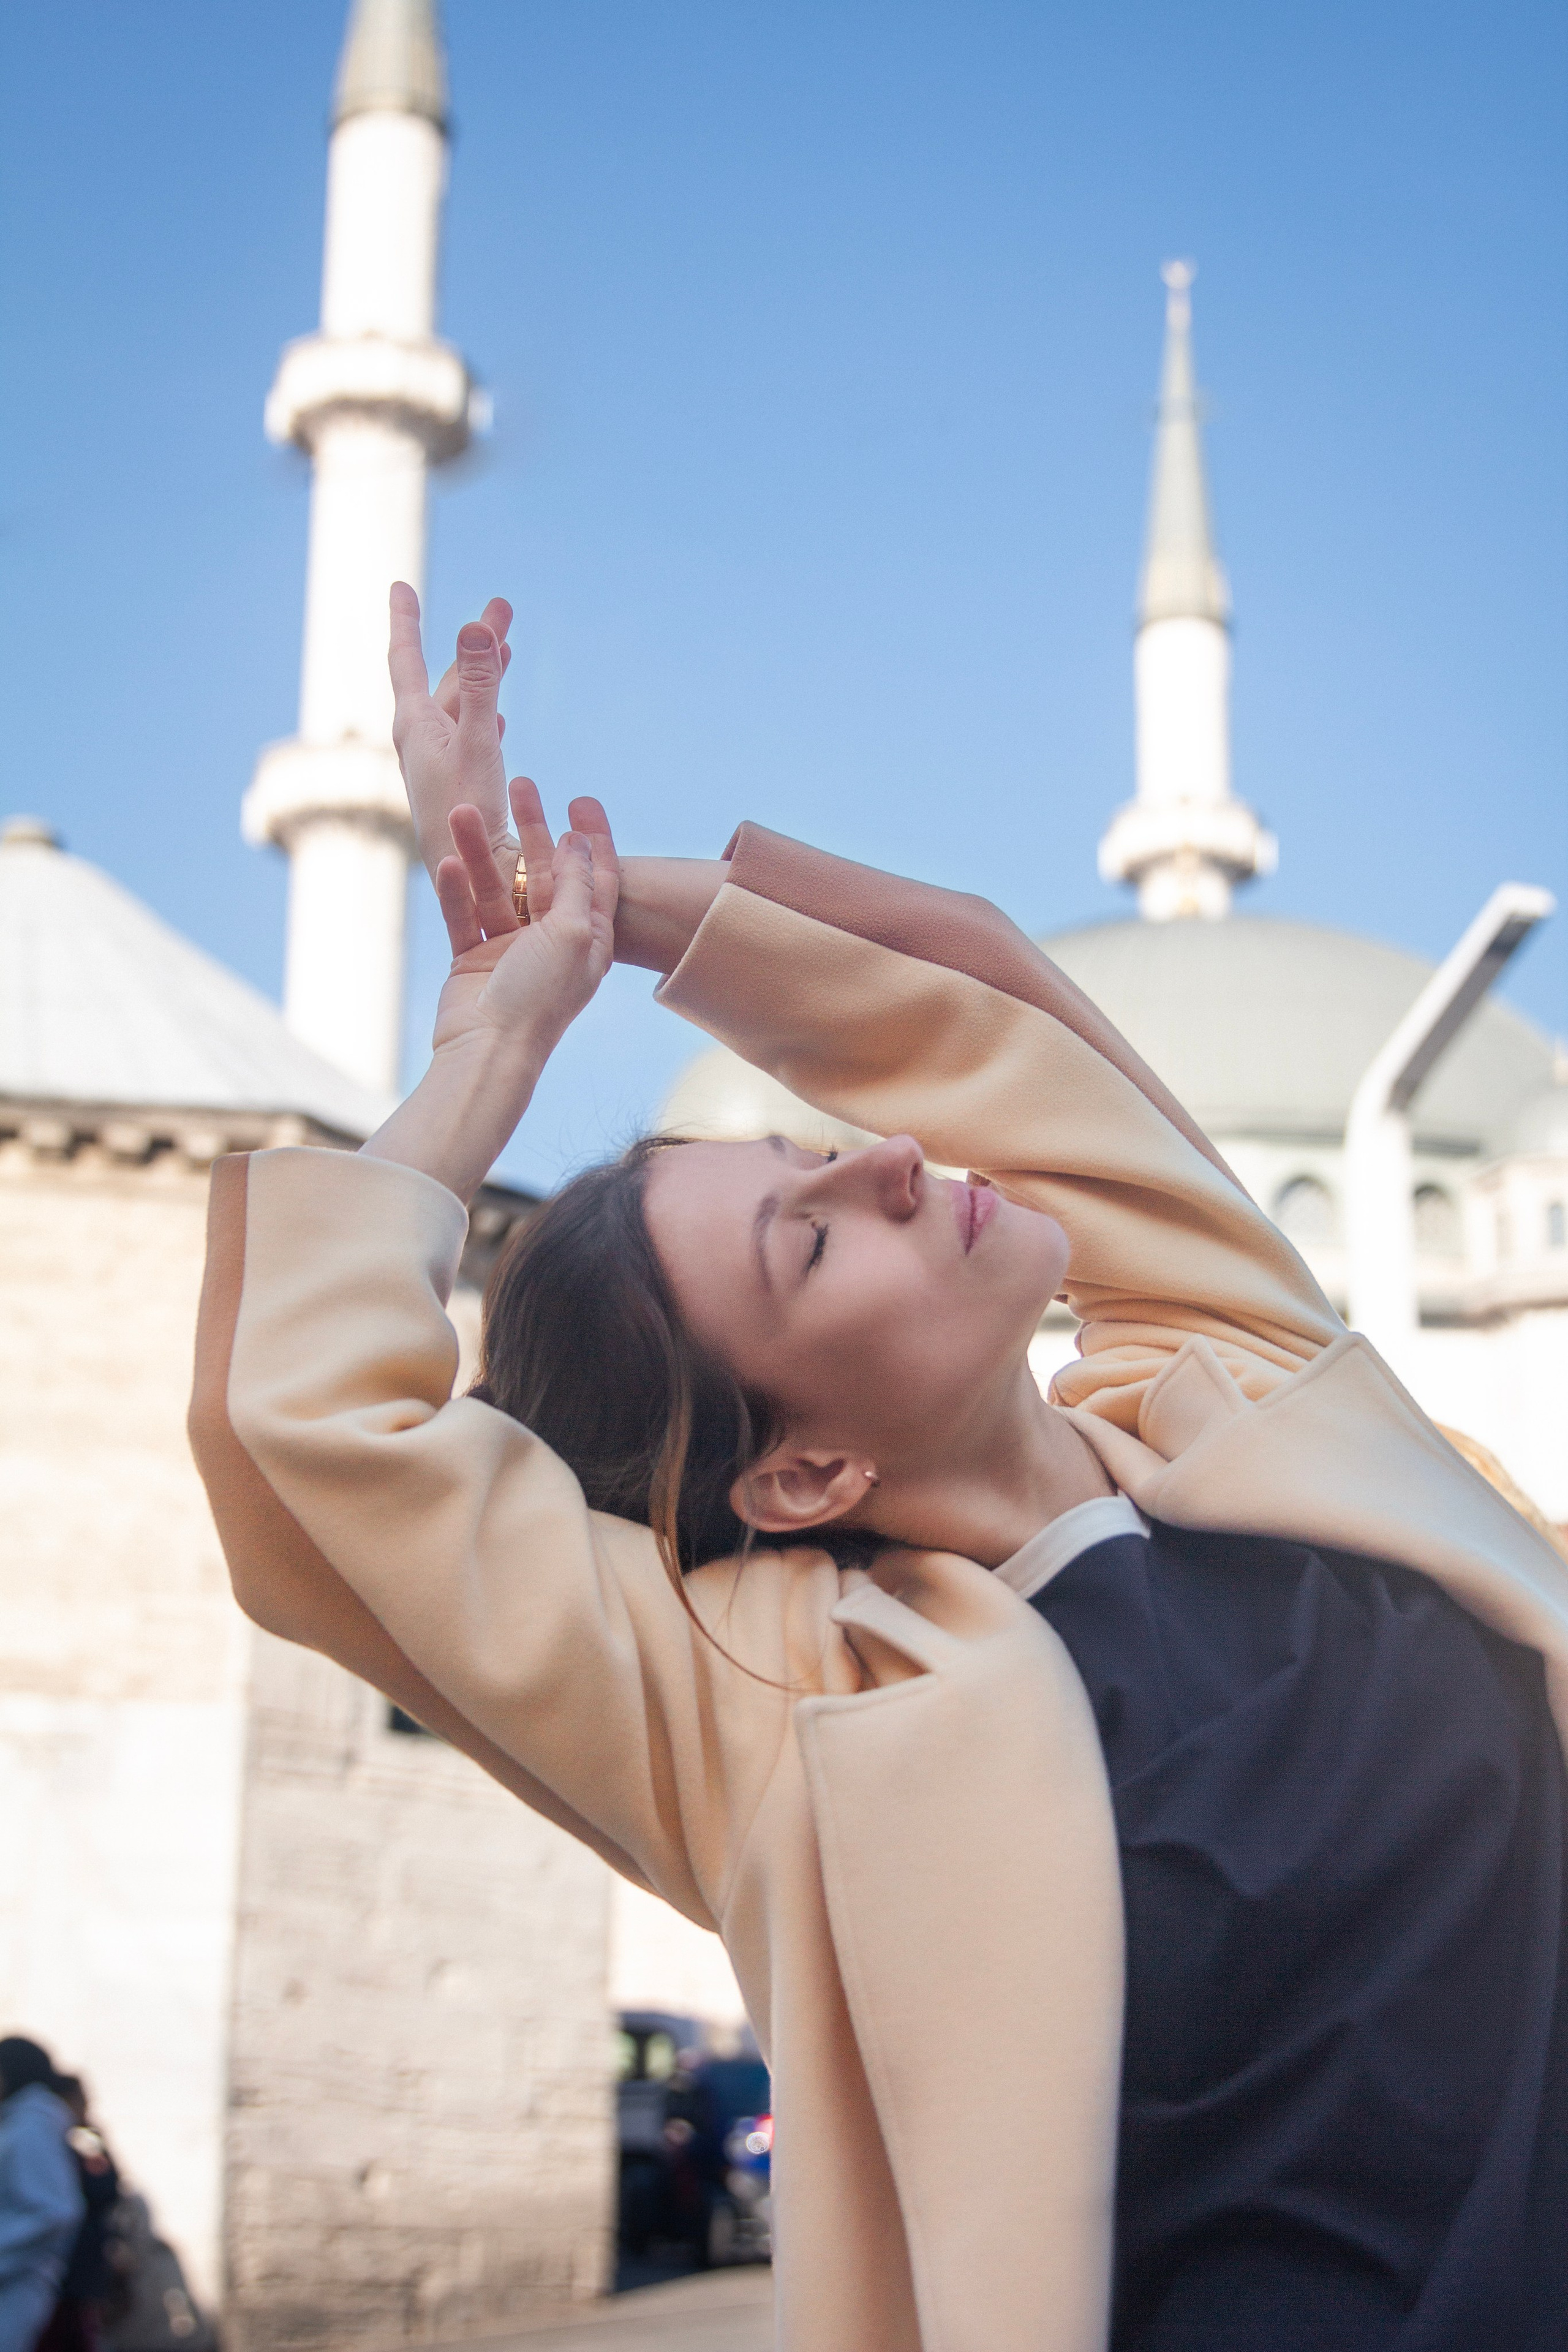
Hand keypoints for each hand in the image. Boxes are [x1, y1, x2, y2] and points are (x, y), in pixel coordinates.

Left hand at [389, 582, 517, 884]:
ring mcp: (440, 764)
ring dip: (484, 676)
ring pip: (462, 706)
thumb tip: (474, 626)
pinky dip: (485, 714)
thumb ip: (479, 683)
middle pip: (445, 678)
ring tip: (507, 647)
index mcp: (415, 726)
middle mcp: (422, 742)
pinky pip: (472, 735)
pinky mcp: (459, 785)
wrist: (473, 880)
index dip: (406, 620)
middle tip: (503, 608)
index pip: (405, 658)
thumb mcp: (477, 741)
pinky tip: (497, 718)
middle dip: (475, 643)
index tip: (400, 585)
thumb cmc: (466, 814)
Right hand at [431, 796, 619, 1063]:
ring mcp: (511, 949)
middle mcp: (552, 940)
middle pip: (543, 872)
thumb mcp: (571, 934)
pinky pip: (464, 915)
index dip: (593, 836)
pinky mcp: (473, 959)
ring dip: (479, 851)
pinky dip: (455, 890)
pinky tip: (445, 862)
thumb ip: (574, 885)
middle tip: (520, 784)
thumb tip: (577, 842)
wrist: (488, 1053)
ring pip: (496, 888)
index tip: (580, 799)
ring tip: (459, 812)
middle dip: (531, 828)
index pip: (596, 876)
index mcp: (588, 938)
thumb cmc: (539, 999)